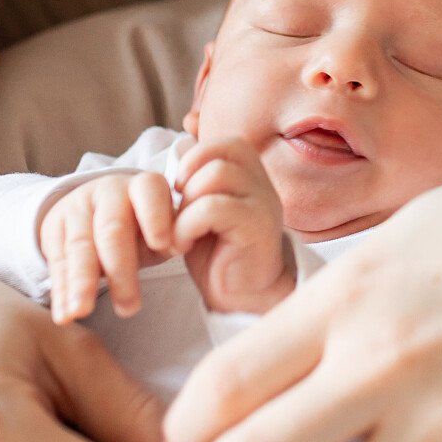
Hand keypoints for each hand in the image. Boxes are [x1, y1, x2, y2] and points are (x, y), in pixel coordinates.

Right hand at [40, 171, 177, 323]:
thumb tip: (181, 244)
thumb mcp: (161, 227)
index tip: (161, 244)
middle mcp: (108, 191)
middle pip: (112, 229)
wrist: (97, 210)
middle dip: (119, 269)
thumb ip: (173, 236)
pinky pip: (57, 260)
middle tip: (129, 308)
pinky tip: (64, 314)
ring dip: (81, 283)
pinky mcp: (53, 225)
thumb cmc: (143, 226)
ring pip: (80, 246)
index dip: (155, 217)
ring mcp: (77, 206)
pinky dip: (61, 291)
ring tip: (82, 312)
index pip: (149, 194)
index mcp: (143, 186)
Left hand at [171, 135, 294, 314]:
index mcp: (251, 175)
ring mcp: (264, 203)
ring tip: (178, 233)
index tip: (180, 189)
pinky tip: (182, 245)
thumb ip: (198, 182)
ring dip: (185, 206)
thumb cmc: (219, 252)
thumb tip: (178, 153)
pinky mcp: (257, 227)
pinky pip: (212, 207)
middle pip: (216, 156)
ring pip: (214, 176)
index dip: (195, 159)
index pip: (225, 144)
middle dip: (186, 184)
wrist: (243, 298)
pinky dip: (186, 225)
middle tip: (177, 216)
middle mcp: (263, 183)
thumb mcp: (204, 209)